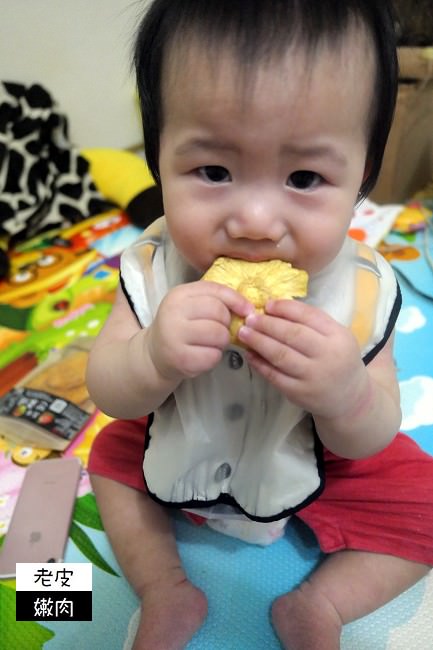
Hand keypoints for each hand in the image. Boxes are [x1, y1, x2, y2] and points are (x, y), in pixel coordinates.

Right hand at [146, 280, 252, 382]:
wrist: (155, 353)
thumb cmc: (181, 326)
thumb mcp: (191, 304)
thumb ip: (215, 299)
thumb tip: (248, 308)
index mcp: (178, 294)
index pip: (216, 290)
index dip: (236, 300)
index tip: (247, 310)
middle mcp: (173, 312)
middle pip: (219, 312)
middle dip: (227, 323)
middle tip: (220, 329)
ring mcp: (175, 336)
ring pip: (219, 334)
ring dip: (223, 341)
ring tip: (212, 342)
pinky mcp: (181, 359)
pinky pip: (213, 356)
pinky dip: (215, 356)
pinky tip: (204, 354)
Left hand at [237, 298, 367, 418]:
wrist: (349, 397)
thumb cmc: (339, 359)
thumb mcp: (336, 336)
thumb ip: (312, 321)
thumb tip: (275, 307)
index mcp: (338, 336)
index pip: (308, 316)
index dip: (285, 308)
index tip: (267, 304)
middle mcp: (327, 356)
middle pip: (292, 335)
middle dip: (267, 324)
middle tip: (249, 318)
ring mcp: (313, 376)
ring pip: (280, 355)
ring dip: (258, 342)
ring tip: (244, 333)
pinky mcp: (299, 393)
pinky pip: (275, 376)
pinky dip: (259, 364)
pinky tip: (250, 354)